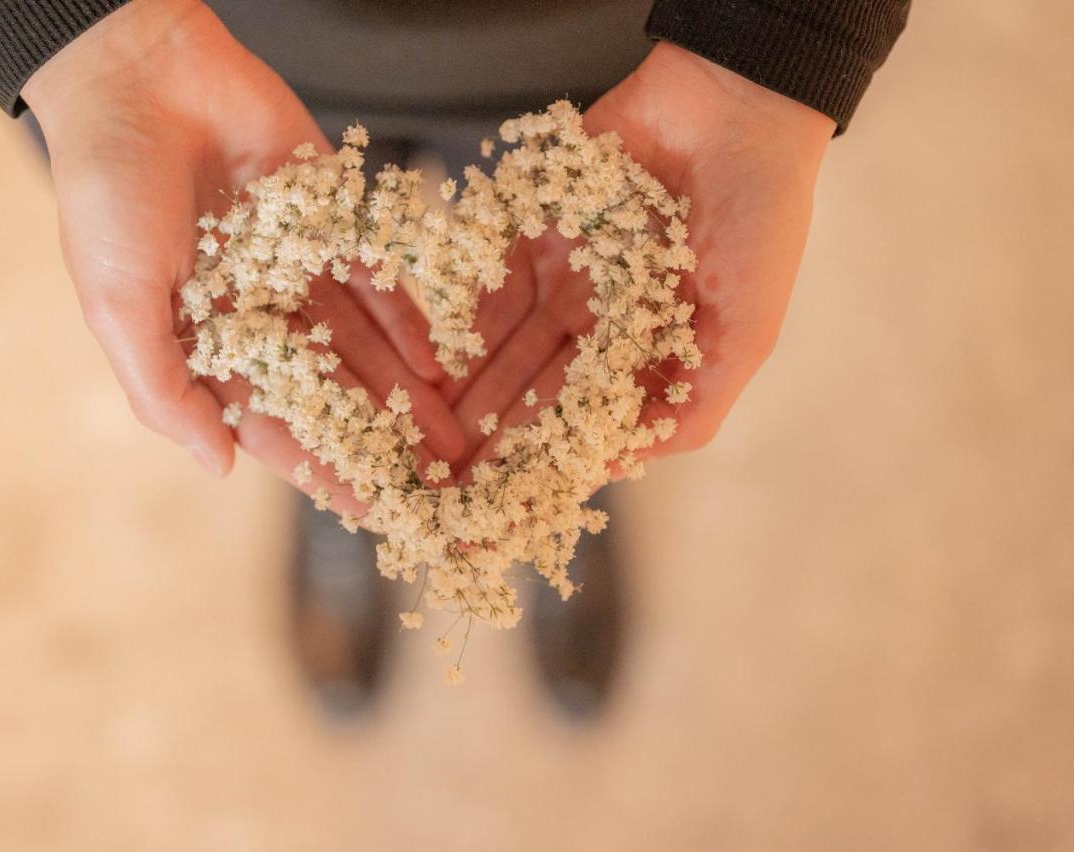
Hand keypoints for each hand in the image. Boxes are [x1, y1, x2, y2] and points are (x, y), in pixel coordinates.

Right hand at [23, 0, 463, 510]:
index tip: (371, 509)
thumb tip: (218, 468)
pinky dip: (405, 315)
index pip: (272, 422)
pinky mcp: (329, 216)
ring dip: (404, 389)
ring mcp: (296, 265)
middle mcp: (256, 312)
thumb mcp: (118, 304)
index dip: (321, 467)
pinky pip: (374, 274)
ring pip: (361, 342)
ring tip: (454, 435)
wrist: (138, 76)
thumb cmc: (108, 194)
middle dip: (379, 437)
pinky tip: (439, 357)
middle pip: (330, 390)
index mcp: (203, 342)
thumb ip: (164, 389)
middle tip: (434, 484)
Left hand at [447, 43, 836, 471]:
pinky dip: (472, 317)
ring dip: (475, 386)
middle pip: (542, 386)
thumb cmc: (760, 222)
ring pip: (511, 341)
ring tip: (433, 430)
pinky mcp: (539, 223)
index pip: (594, 416)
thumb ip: (694, 404)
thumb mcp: (747, 332)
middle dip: (498, 432)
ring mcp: (570, 271)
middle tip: (448, 478)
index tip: (507, 502)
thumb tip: (625, 465)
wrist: (736, 107)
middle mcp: (606, 318)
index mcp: (653, 348)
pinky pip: (496, 277)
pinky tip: (442, 358)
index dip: (552, 458)